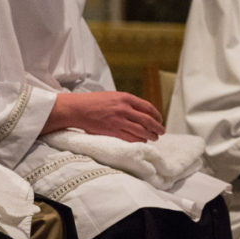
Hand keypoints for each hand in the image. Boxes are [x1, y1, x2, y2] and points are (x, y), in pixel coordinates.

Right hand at [42, 91, 165, 141]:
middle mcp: (124, 108)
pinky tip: (142, 142)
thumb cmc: (94, 102)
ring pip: (141, 130)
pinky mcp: (112, 131)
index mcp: (125, 98)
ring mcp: (118, 120)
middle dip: (157, 127)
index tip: (160, 120)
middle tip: (161, 132)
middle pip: (147, 120)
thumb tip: (140, 111)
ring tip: (154, 138)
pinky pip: (130, 138)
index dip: (157, 115)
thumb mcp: (112, 96)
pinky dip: (139, 140)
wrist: (77, 109)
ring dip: (150, 135)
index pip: (148, 107)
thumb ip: (126, 102)